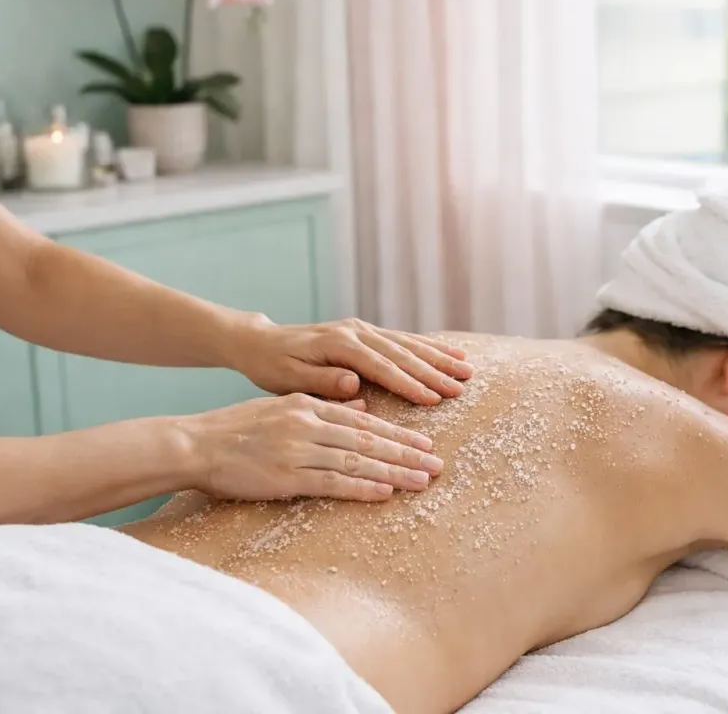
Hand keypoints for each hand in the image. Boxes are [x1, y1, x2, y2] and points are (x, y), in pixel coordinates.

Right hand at [181, 393, 444, 501]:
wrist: (194, 444)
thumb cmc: (235, 430)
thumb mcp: (282, 408)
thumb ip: (323, 407)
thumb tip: (362, 408)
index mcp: (308, 405)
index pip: (364, 421)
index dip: (398, 434)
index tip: (425, 444)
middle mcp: (308, 423)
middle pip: (369, 439)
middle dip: (407, 453)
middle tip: (438, 464)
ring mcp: (297, 449)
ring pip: (357, 460)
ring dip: (394, 471)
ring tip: (424, 481)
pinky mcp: (285, 475)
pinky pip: (331, 482)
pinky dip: (361, 487)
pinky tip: (385, 493)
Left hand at [234, 316, 474, 404]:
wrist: (261, 343)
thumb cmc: (272, 367)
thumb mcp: (288, 380)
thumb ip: (322, 382)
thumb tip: (354, 382)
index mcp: (338, 345)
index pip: (381, 367)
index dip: (409, 383)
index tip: (434, 399)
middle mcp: (354, 331)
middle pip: (402, 352)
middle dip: (434, 371)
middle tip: (461, 387)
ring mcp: (362, 329)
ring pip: (407, 343)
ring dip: (438, 357)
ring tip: (467, 369)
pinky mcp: (365, 331)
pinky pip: (402, 339)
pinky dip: (428, 346)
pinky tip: (450, 353)